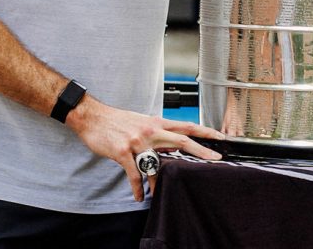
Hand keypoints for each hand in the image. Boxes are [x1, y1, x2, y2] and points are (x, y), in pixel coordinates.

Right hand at [67, 95, 224, 200]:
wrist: (92, 117)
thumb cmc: (116, 121)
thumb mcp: (141, 122)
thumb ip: (158, 133)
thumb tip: (174, 145)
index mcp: (156, 122)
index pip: (185, 125)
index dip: (204, 131)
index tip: (220, 136)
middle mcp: (150, 130)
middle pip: (181, 140)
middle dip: (200, 150)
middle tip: (215, 159)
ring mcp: (137, 141)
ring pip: (156, 164)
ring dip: (158, 182)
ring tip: (158, 193)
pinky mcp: (123, 152)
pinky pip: (134, 174)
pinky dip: (137, 188)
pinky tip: (139, 196)